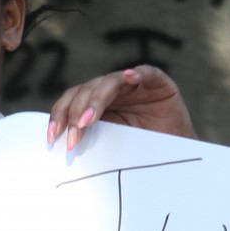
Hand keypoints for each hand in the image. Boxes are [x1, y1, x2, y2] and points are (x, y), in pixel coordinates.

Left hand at [47, 65, 195, 149]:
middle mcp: (111, 91)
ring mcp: (133, 85)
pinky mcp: (156, 82)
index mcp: (97, 105)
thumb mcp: (112, 146)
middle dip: (75, 114)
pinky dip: (137, 74)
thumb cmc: (144, 153)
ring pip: (108, 82)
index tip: (52, 137)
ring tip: (88, 121)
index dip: (60, 116)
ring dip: (95, 100)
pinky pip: (145, 73)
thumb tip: (62, 145)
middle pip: (84, 91)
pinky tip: (131, 79)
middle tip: (74, 138)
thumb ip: (92, 138)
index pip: (71, 102)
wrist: (177, 157)